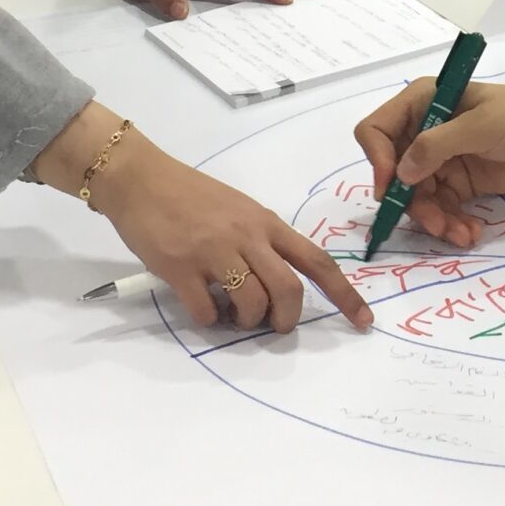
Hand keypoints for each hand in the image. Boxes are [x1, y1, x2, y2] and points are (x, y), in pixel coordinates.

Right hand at [44, 116, 369, 332]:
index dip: (344, 295)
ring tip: (230, 313)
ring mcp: (213, 252)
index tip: (363, 322)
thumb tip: (276, 288)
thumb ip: (260, 241)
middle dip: (285, 319)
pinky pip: (207, 311)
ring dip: (245, 320)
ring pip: (251, 303)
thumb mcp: (238, 210)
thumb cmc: (189, 195)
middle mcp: (247, 236)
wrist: (141, 179)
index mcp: (265, 223)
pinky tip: (201, 305)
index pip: (317, 261)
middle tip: (271, 325)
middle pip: (287, 290)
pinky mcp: (181, 268)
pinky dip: (209, 319)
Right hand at [351, 79, 504, 247]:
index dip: (378, 159)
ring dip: (433, 219)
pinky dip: (451, 224)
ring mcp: (442, 160)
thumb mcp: (482, 125)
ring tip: (459, 233)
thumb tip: (400, 174)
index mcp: (423, 103)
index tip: (391, 188)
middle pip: (395, 173)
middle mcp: (424, 131)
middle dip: (411, 202)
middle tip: (435, 222)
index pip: (377, 129)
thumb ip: (437, 145)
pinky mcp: (459, 184)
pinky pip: (441, 209)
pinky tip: (470, 233)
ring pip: (416, 198)